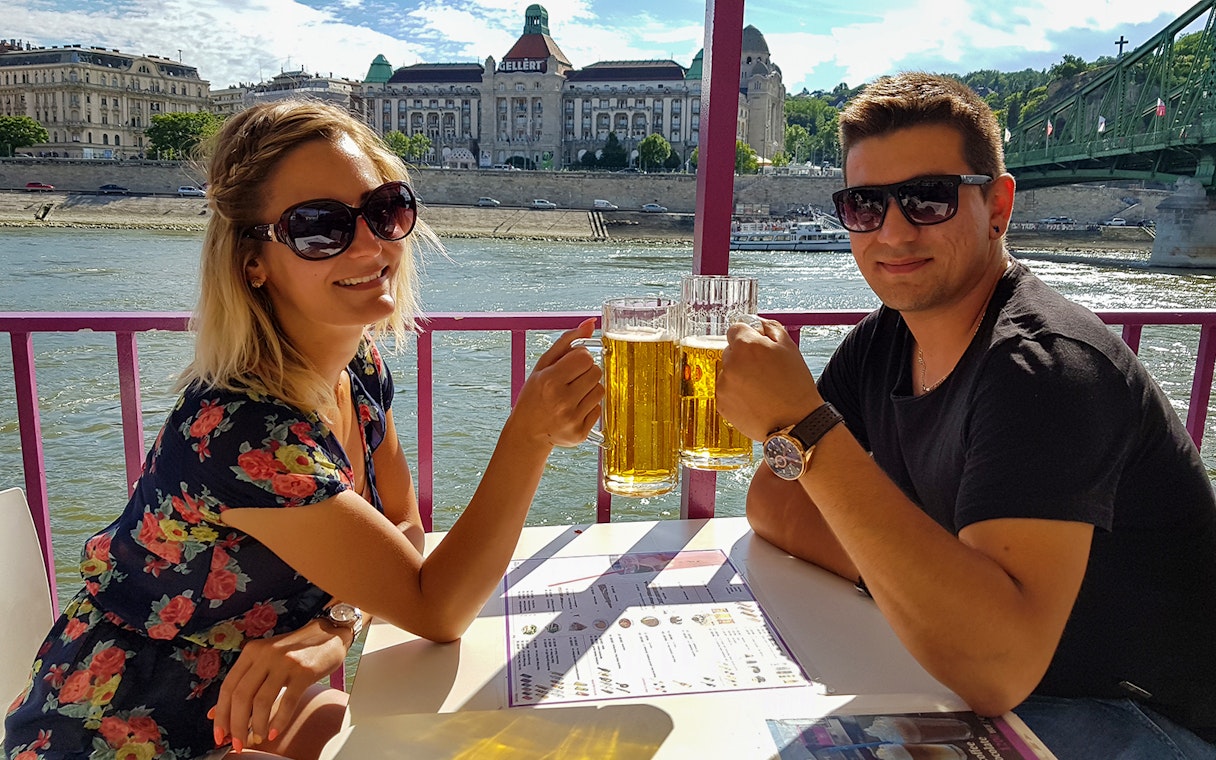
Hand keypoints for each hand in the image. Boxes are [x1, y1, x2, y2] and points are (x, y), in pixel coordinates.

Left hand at [209, 619, 348, 751]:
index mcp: (252, 651)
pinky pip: (287, 702)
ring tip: (258, 738)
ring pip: (262, 701)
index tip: (220, 734)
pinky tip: (275, 731)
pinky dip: (279, 721)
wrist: (329, 633)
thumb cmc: (296, 650)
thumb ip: (243, 683)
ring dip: (257, 726)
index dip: (221, 714)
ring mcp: (285, 662)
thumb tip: (215, 713)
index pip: (228, 687)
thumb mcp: (265, 661)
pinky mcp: (304, 672)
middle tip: (237, 743)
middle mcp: (265, 655)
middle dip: (236, 725)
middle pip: (241, 696)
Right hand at [509, 318, 603, 446]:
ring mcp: (572, 419)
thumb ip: (567, 341)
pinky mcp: (581, 433)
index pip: (585, 357)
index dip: (580, 358)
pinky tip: (573, 410)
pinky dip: (589, 407)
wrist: (527, 432)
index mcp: (550, 380)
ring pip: (600, 390)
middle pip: (596, 372)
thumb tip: (590, 323)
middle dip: (586, 373)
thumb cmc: (534, 395)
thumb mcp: (543, 365)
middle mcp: (562, 401)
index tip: (570, 366)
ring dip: (589, 389)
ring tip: (572, 395)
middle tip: (570, 381)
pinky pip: (598, 409)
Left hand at [717, 318, 822, 439]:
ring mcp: (723, 384)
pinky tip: (755, 400)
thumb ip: (770, 327)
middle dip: (744, 357)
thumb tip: (756, 322)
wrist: (795, 422)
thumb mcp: (789, 347)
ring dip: (740, 376)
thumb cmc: (795, 386)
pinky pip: (726, 391)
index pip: (735, 329)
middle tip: (765, 371)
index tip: (757, 346)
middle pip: (731, 351)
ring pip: (728, 372)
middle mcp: (730, 363)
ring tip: (762, 388)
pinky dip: (737, 394)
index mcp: (746, 345)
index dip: (748, 336)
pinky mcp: (721, 404)